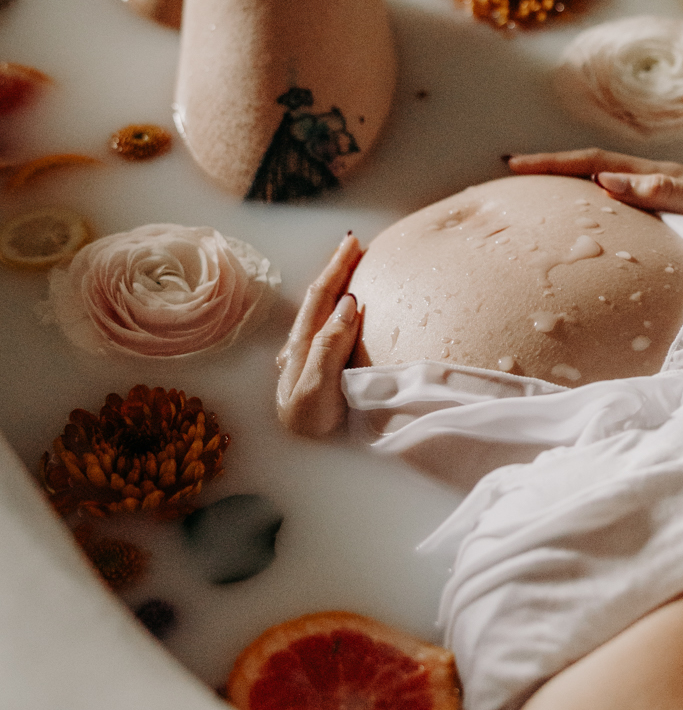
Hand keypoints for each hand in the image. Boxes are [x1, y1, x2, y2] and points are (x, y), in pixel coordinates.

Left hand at [276, 232, 363, 436]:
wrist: (309, 466)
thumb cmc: (312, 428)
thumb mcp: (317, 388)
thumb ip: (329, 345)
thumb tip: (346, 302)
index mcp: (300, 349)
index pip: (320, 298)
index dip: (336, 269)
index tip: (353, 243)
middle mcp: (300, 351)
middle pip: (319, 301)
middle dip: (336, 270)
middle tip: (355, 244)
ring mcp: (307, 363)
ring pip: (321, 315)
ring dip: (337, 288)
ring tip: (352, 269)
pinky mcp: (318, 377)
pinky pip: (328, 332)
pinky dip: (338, 312)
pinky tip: (345, 314)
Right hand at [504, 149, 682, 264]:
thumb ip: (664, 192)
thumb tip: (608, 180)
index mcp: (663, 176)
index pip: (597, 162)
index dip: (556, 163)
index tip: (515, 164)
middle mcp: (658, 187)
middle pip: (593, 171)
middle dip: (551, 171)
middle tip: (509, 173)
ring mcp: (663, 209)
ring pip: (604, 194)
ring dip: (567, 192)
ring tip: (531, 199)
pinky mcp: (670, 234)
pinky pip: (620, 221)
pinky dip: (592, 219)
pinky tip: (579, 235)